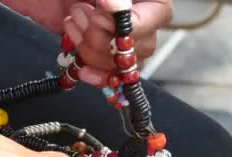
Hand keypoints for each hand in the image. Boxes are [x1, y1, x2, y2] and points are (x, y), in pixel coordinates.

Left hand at [0, 0, 171, 85]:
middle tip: (82, 14)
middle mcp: (134, 13)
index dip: (134, 22)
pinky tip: (81, 67)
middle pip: (143, 44)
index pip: (159, 14)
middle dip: (106, 37)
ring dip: (93, 49)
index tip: (101, 12)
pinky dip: (94, 74)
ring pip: (123, 63)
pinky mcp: (94, 49)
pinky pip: (107, 75)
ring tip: (72, 22)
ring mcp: (114, 34)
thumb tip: (116, 5)